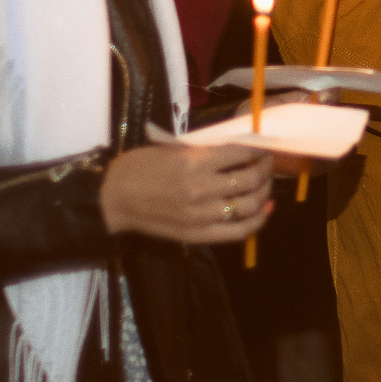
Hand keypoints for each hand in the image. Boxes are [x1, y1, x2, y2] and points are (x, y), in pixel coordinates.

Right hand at [101, 140, 275, 243]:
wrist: (113, 198)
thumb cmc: (139, 167)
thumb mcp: (172, 148)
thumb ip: (205, 150)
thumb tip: (238, 148)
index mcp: (195, 161)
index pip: (242, 153)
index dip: (258, 149)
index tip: (263, 147)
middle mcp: (202, 188)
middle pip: (250, 180)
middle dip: (265, 169)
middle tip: (266, 164)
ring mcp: (202, 214)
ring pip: (249, 205)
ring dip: (264, 192)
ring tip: (264, 184)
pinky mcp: (198, 234)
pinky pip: (238, 231)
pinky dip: (257, 220)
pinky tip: (264, 209)